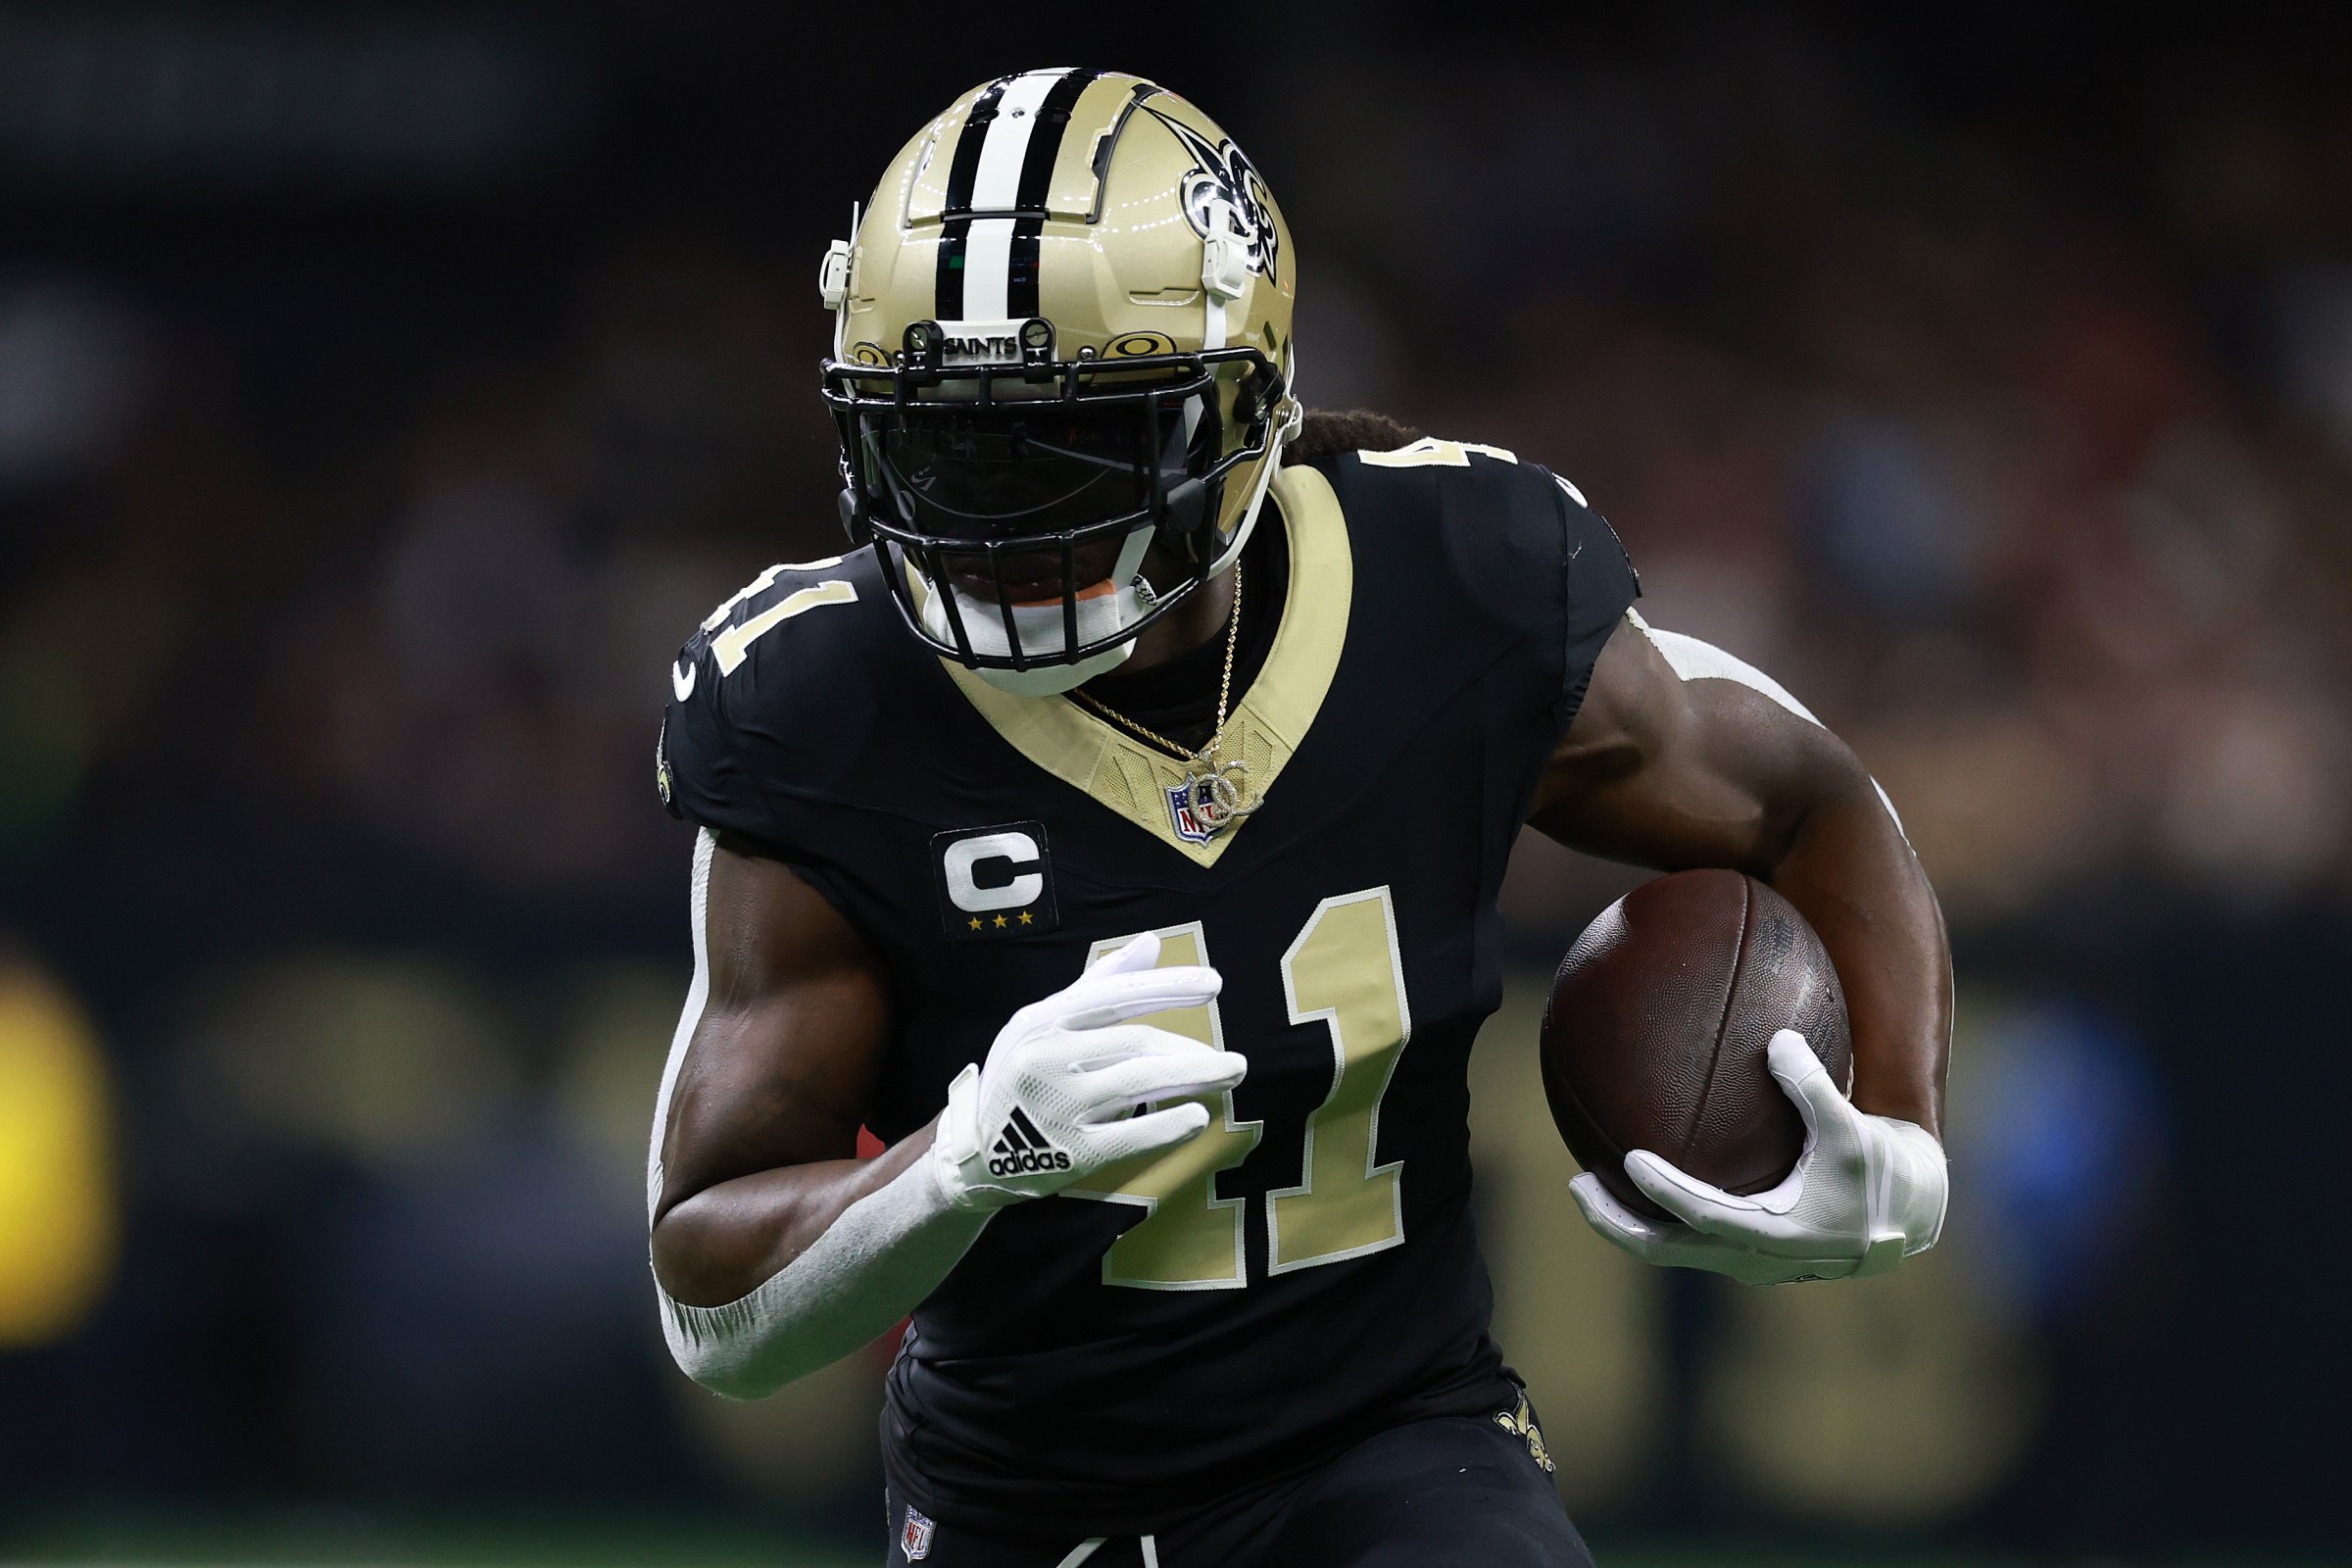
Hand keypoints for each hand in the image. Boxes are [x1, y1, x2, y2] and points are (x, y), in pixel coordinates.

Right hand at [932, 933, 1247, 1210]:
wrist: (977, 1153)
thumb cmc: (1022, 1075)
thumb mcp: (1045, 1022)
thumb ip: (1099, 984)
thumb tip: (1152, 943)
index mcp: (1042, 1020)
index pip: (1114, 995)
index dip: (1167, 987)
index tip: (1215, 983)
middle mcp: (1046, 1059)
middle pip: (1135, 1044)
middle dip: (1190, 1049)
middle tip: (1236, 1062)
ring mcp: (1057, 1107)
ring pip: (1139, 1084)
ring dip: (1194, 1077)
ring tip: (1232, 1075)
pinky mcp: (1070, 1153)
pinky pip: (1131, 1136)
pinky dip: (1168, 1127)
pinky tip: (1197, 1117)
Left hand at [1568, 1030, 1946, 1283]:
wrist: (1906, 1214)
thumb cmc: (1878, 1168)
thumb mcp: (1852, 1128)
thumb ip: (1813, 1086)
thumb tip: (1778, 1039)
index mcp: (1776, 1235)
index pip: (1701, 1215)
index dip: (1664, 1191)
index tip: (1629, 1158)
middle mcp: (1753, 1258)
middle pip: (1664, 1249)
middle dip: (1614, 1221)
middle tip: (1576, 1184)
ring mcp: (1745, 1260)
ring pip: (1669, 1249)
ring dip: (1624, 1221)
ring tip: (1586, 1182)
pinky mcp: (1744, 1252)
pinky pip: (1684, 1238)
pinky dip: (1651, 1216)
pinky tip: (1629, 1180)